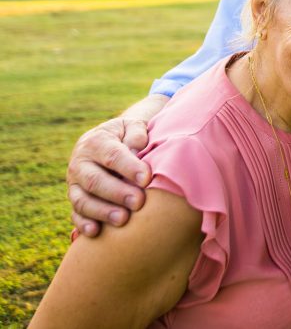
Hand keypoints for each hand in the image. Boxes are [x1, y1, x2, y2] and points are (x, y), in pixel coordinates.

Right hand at [67, 115, 151, 236]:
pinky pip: (75, 214)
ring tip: (123, 220)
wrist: (108, 140)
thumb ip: (136, 135)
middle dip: (117, 193)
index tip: (146, 178)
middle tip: (139, 202)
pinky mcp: (75, 199)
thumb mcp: (132, 126)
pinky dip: (83, 224)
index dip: (128, 167)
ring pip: (82, 200)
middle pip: (95, 180)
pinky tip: (96, 231)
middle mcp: (80, 163)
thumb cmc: (127, 135)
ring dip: (102, 211)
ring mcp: (75, 183)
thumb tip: (137, 150)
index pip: (112, 155)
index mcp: (96, 142)